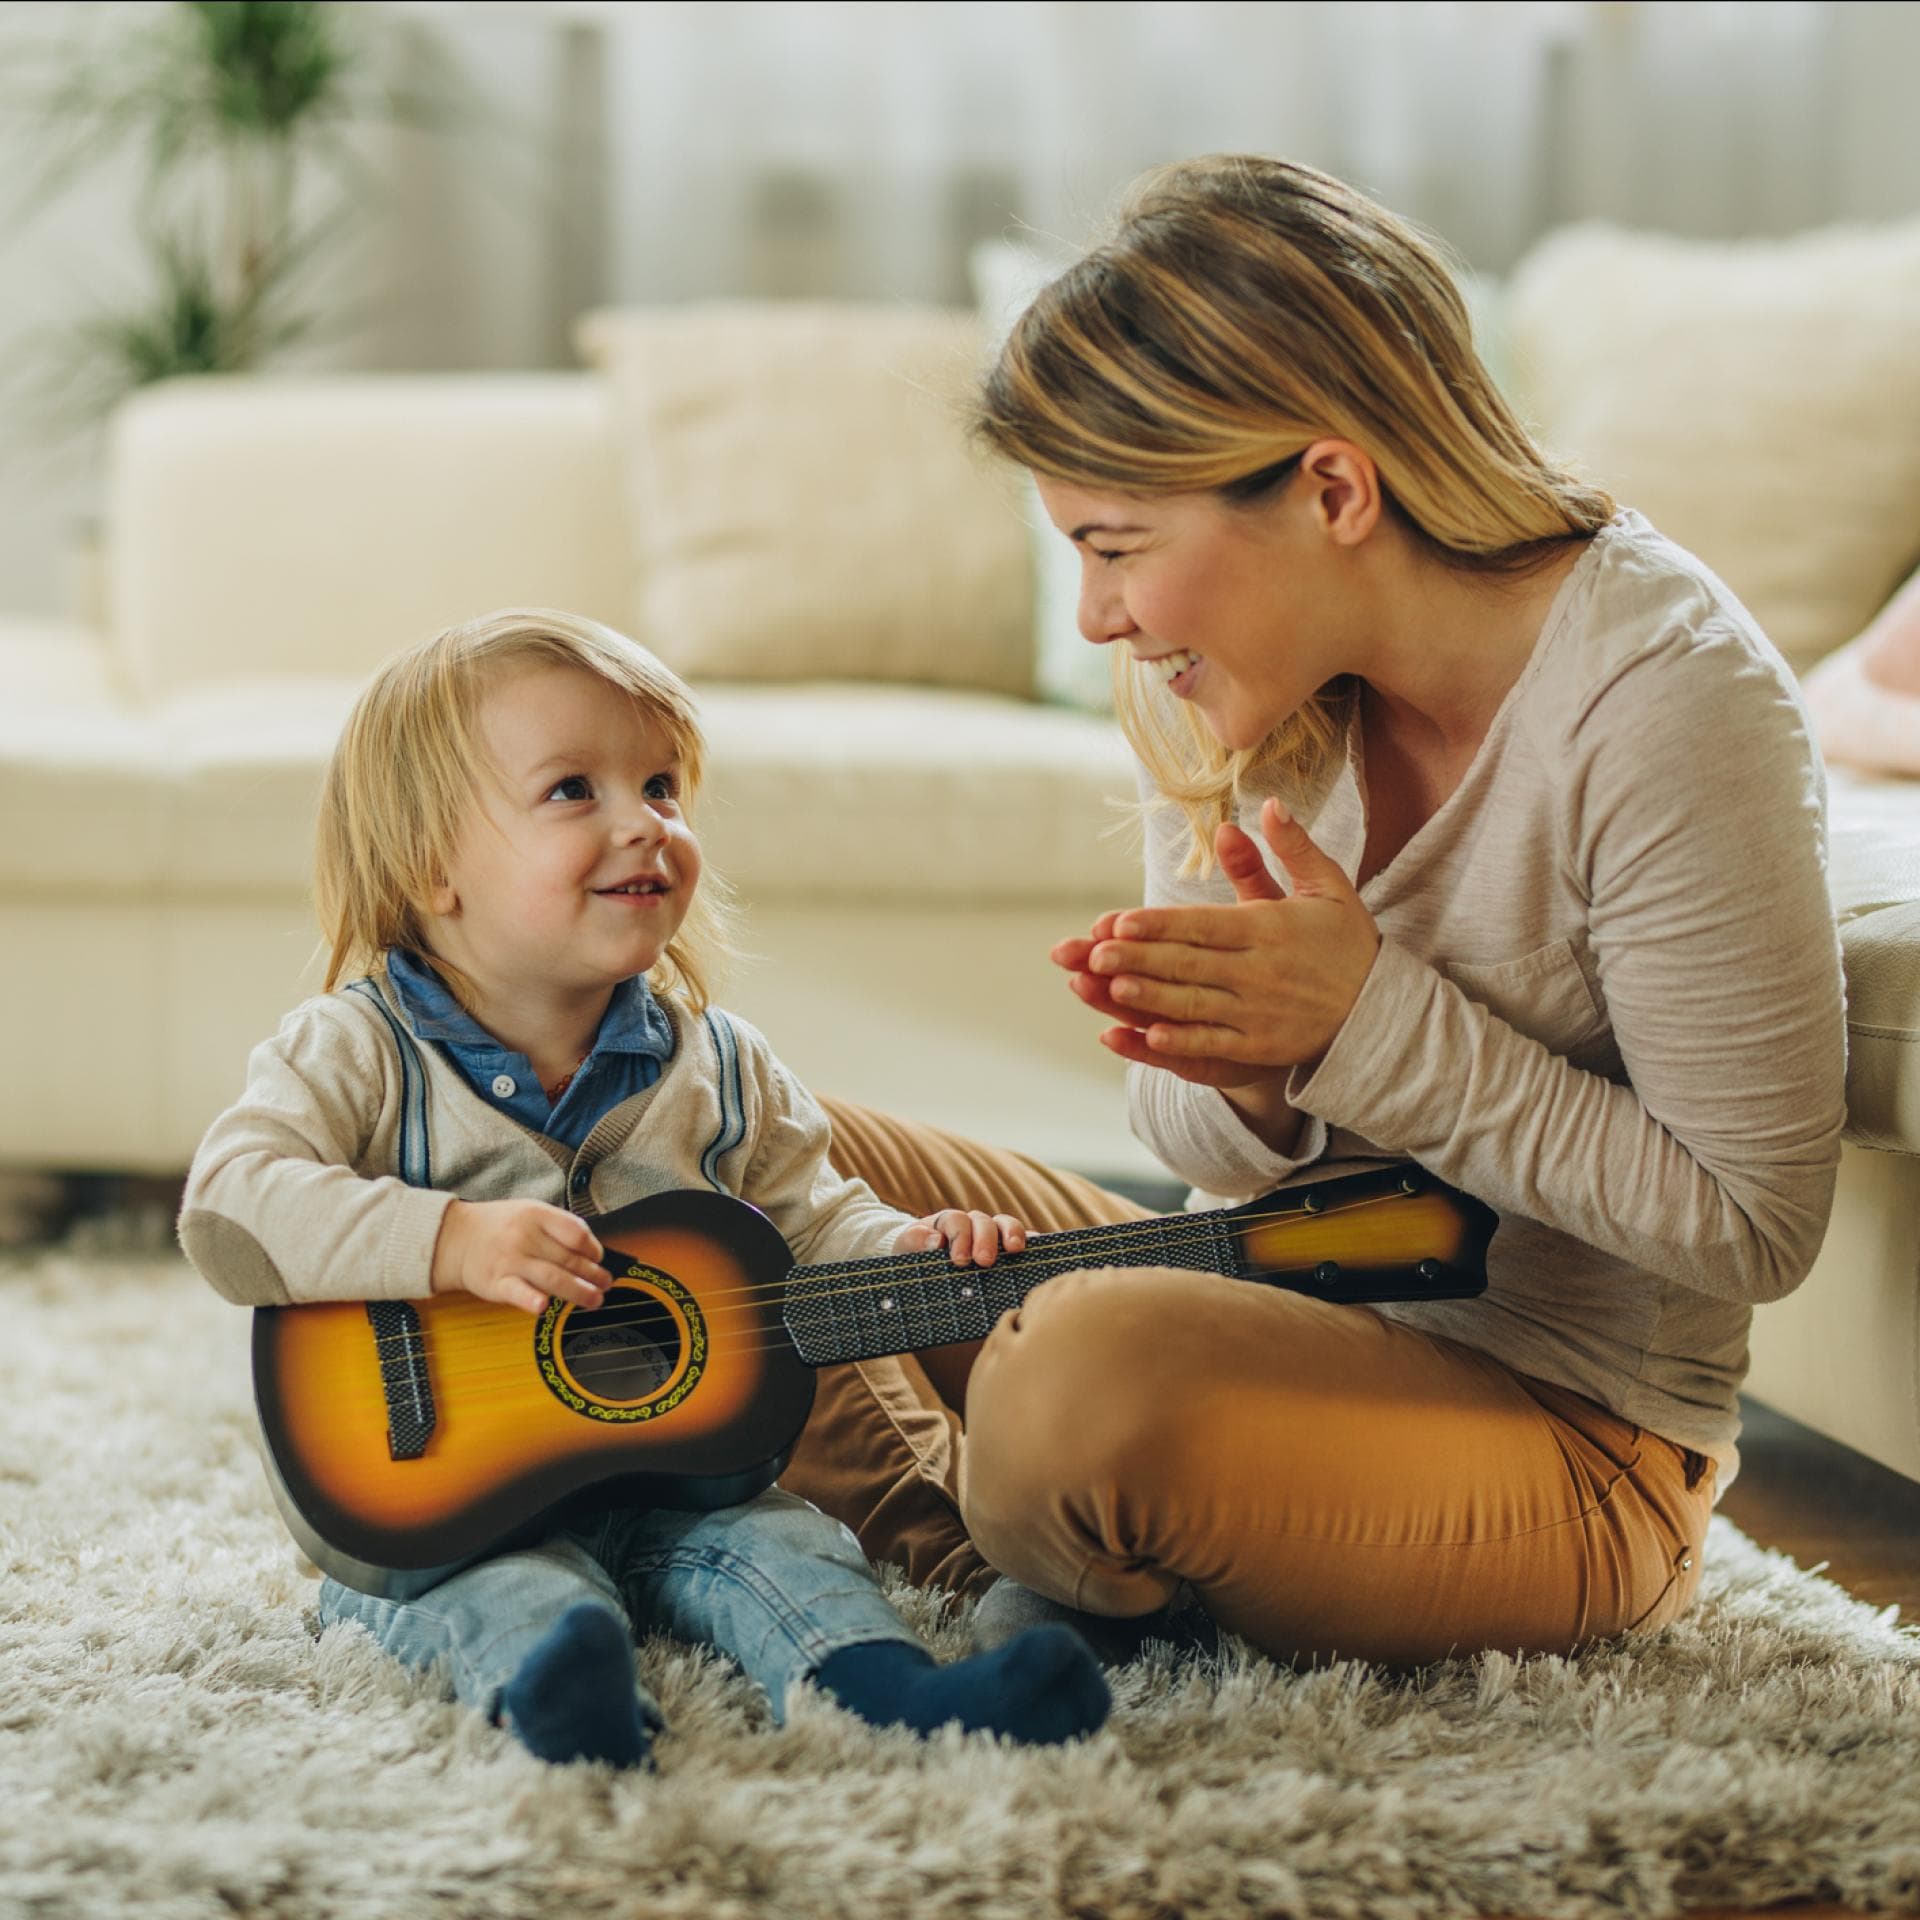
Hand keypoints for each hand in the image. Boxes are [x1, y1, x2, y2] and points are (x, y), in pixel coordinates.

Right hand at [430, 1198, 612, 1315]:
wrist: (457, 1238)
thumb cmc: (501, 1227)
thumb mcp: (531, 1212)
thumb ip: (560, 1228)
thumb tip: (593, 1252)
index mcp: (536, 1215)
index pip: (575, 1233)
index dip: (593, 1249)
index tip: (598, 1259)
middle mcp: (524, 1236)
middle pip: (569, 1259)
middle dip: (593, 1275)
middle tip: (605, 1283)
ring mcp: (510, 1260)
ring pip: (553, 1278)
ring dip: (579, 1291)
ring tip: (595, 1299)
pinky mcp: (497, 1283)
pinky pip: (517, 1292)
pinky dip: (531, 1300)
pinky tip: (544, 1306)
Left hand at [897, 1209, 1027, 1265]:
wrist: (921, 1263)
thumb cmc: (914, 1256)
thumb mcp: (906, 1248)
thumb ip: (915, 1241)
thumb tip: (936, 1240)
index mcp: (947, 1222)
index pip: (956, 1220)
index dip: (960, 1237)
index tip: (959, 1260)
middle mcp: (972, 1223)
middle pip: (983, 1221)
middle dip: (985, 1239)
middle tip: (984, 1261)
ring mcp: (991, 1234)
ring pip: (1005, 1224)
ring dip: (1012, 1234)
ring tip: (1015, 1249)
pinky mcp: (1006, 1248)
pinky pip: (1023, 1239)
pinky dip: (1031, 1242)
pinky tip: (1036, 1254)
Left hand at [1049, 797, 1380, 1086]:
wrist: (1382, 1011)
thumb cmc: (1348, 943)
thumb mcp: (1328, 887)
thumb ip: (1291, 848)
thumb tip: (1267, 804)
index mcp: (1271, 929)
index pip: (1205, 925)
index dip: (1159, 924)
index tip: (1119, 922)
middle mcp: (1261, 972)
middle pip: (1190, 964)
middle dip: (1139, 959)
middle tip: (1093, 954)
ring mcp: (1260, 1014)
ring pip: (1194, 1004)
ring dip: (1149, 998)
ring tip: (1107, 988)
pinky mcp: (1261, 1048)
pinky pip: (1214, 1045)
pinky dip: (1181, 1042)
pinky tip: (1148, 1036)